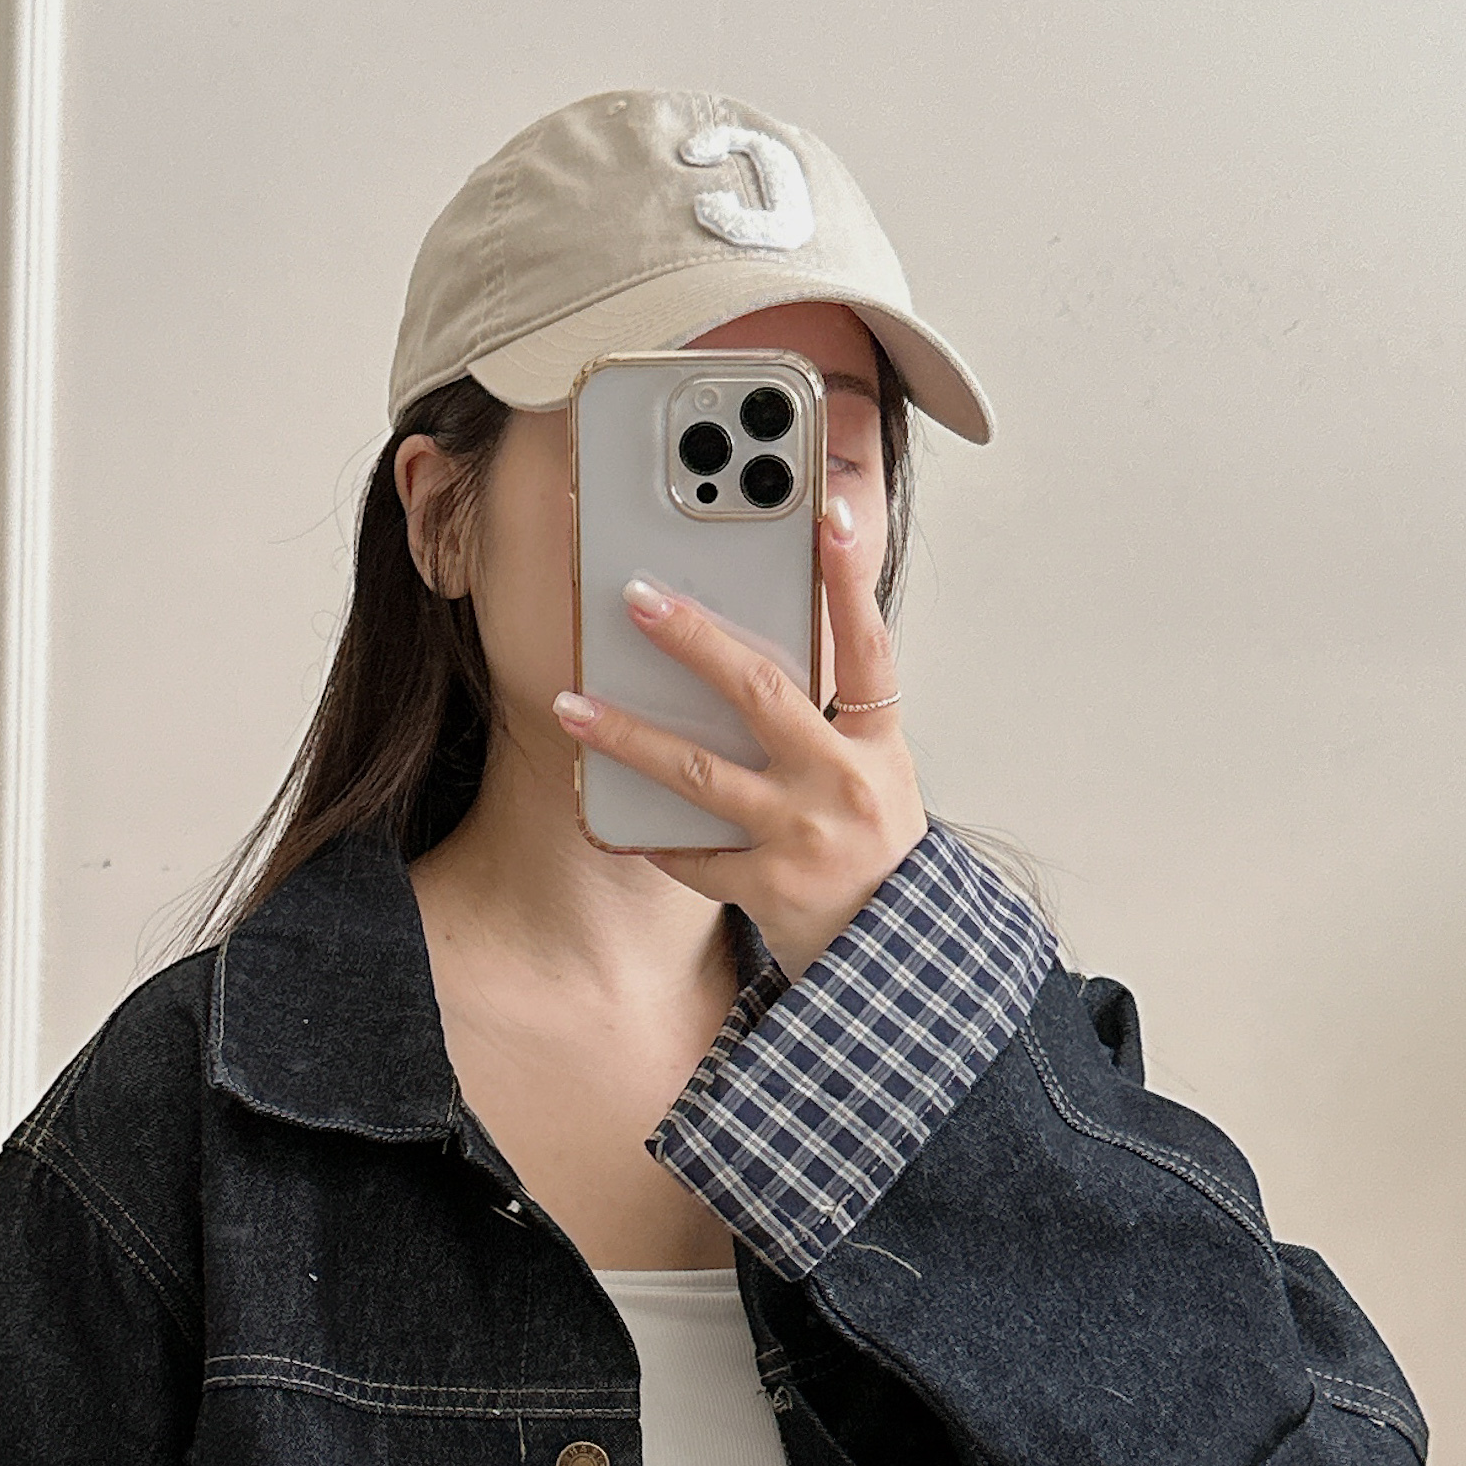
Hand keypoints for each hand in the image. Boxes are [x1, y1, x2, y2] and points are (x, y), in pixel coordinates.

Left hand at [552, 497, 928, 981]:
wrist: (893, 950)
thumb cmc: (873, 850)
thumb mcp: (876, 774)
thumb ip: (830, 719)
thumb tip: (744, 658)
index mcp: (877, 745)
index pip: (868, 646)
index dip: (848, 579)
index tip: (822, 515)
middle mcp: (844, 783)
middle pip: (761, 693)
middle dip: (693, 640)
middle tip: (637, 597)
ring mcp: (804, 836)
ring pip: (700, 774)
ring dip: (628, 736)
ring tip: (572, 705)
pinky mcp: (769, 887)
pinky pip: (690, 854)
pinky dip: (647, 835)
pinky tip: (604, 816)